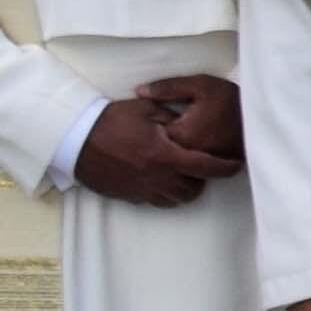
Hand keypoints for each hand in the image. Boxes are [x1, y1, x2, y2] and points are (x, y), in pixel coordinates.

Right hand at [75, 91, 242, 206]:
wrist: (74, 139)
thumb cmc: (110, 120)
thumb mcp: (145, 109)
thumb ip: (172, 117)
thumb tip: (189, 122)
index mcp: (164, 155)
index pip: (206, 167)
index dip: (225, 167)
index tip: (236, 164)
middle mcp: (156, 177)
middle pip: (194, 189)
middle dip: (202, 179)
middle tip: (197, 162)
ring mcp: (141, 189)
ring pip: (176, 199)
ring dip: (184, 187)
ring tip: (180, 171)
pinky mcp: (128, 195)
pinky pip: (155, 201)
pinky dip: (164, 193)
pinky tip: (159, 177)